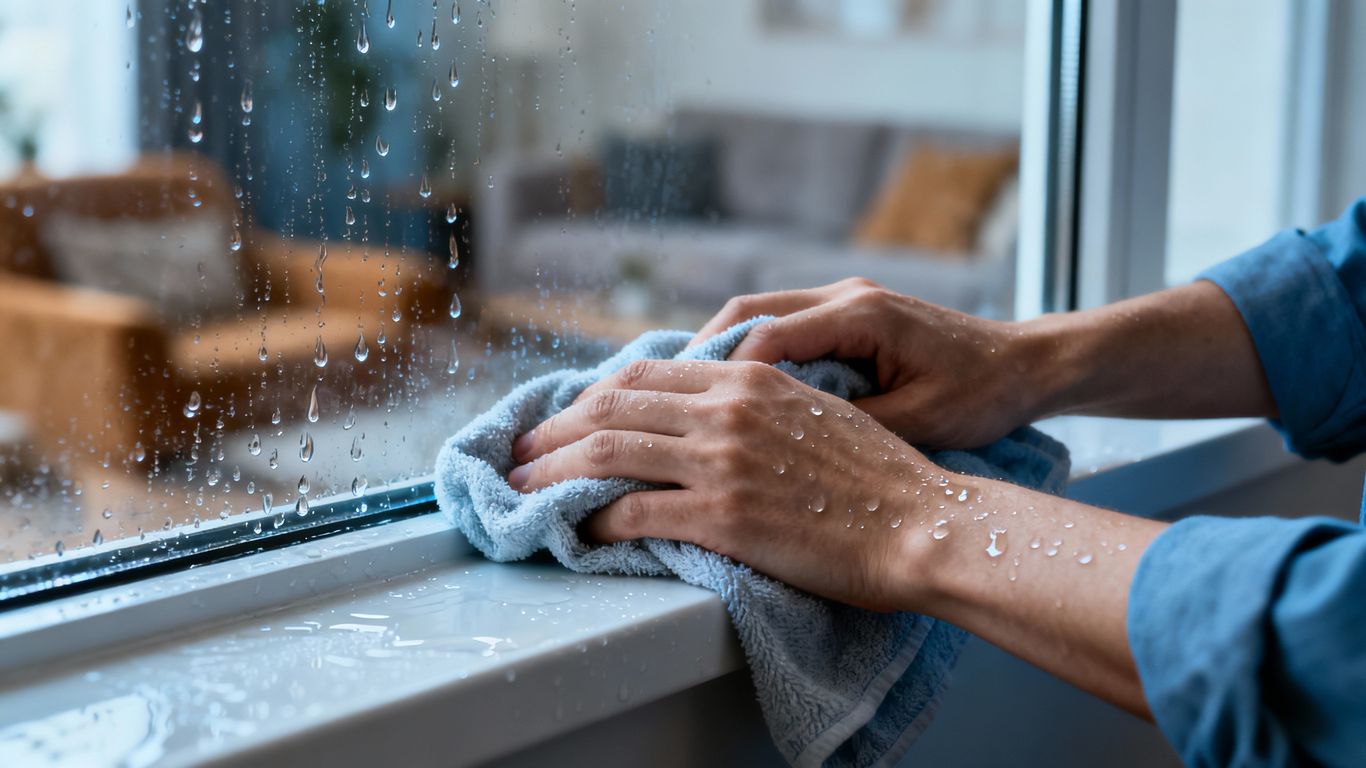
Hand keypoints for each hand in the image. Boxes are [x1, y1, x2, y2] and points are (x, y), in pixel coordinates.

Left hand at [507, 359, 963, 610]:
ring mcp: (721, 462)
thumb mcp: (814, 411)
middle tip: (518, 450)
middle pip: (611, 406)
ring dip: (551, 471)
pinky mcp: (722, 517)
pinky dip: (592, 517)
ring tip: (520, 487)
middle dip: (552, 429)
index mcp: (749, 378)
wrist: (922, 523)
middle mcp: (726, 409)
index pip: (643, 374)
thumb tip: (706, 409)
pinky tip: (574, 528)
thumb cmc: (878, 476)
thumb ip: (756, 401)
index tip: (565, 415)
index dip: (591, 395)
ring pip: (606, 453)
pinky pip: (633, 511)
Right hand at [691, 278, 1042, 448]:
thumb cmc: (984, 395)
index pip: (764, 338)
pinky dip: (745, 358)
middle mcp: (844, 296)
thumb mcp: (920, 422)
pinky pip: (779, 329)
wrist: (1028, 366)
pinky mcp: (847, 316)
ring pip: (755, 316)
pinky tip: (724, 393)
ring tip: (677, 398)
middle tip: (655, 401)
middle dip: (697, 358)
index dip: (718, 378)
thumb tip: (780, 448)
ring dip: (715, 355)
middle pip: (745, 314)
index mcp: (860, 314)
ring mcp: (844, 301)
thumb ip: (851, 429)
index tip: (683, 416)